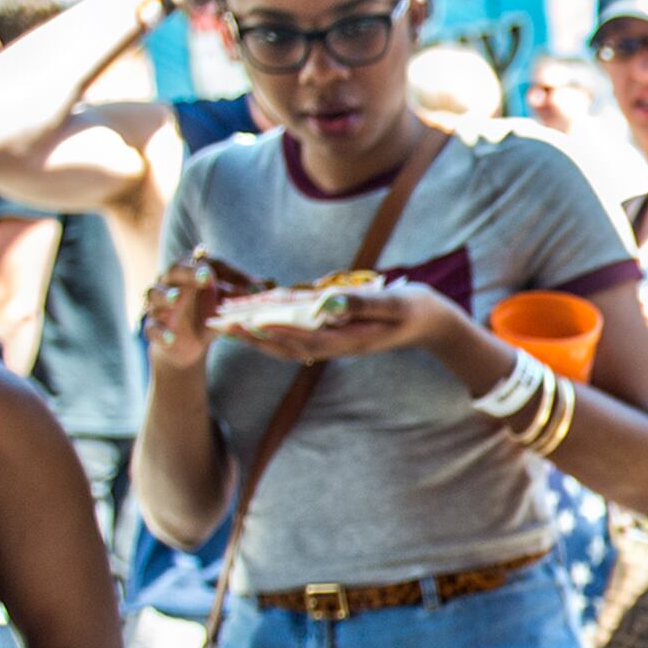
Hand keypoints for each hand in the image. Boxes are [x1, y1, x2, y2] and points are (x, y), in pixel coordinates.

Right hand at [141, 259, 236, 371]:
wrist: (188, 344)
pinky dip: (161, 332)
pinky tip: (171, 338)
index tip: (246, 281)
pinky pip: (152, 327)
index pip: (206, 262)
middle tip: (205, 277)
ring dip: (166, 296)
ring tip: (175, 299)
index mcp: (191, 272)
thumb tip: (266, 284)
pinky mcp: (153, 326)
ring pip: (155, 294)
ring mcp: (159, 304)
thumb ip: (241, 294)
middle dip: (190, 272)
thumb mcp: (226, 304)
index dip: (227, 270)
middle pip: (176, 270)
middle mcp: (171, 283)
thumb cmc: (207, 314)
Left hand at [219, 283, 467, 365]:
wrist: (432, 322)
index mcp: (349, 340)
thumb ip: (361, 303)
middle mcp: (336, 344)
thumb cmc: (415, 309)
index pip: (303, 341)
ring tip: (223, 322)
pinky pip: (296, 331)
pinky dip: (272, 325)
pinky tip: (253, 315)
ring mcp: (334, 339)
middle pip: (285, 345)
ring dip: (253, 333)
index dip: (272, 334)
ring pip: (285, 341)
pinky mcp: (333, 330)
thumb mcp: (393, 303)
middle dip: (250, 335)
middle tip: (215, 324)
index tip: (245, 326)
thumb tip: (325, 303)